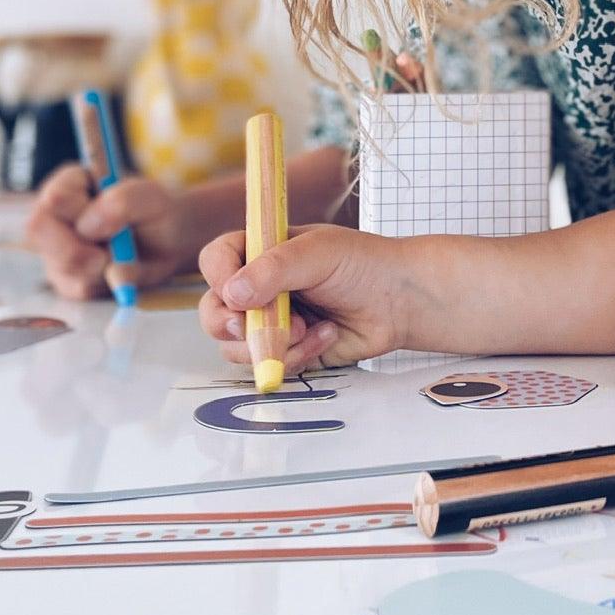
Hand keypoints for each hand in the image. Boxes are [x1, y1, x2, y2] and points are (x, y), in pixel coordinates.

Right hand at [23, 164, 187, 300]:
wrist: (172, 245)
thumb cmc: (157, 213)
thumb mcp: (152, 198)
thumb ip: (123, 202)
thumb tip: (87, 228)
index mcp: (71, 183)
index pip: (55, 197)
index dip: (80, 213)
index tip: (112, 222)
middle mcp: (55, 214)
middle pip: (39, 230)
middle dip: (77, 249)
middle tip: (107, 255)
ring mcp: (55, 247)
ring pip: (59, 265)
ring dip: (98, 268)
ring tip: (122, 255)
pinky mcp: (66, 278)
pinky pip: (75, 289)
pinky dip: (104, 285)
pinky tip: (118, 271)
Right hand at [199, 223, 409, 373]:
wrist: (401, 302)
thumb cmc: (363, 264)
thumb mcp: (319, 253)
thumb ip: (275, 270)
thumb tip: (232, 293)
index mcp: (262, 251)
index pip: (216, 260)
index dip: (217, 275)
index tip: (234, 290)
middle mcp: (259, 287)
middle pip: (214, 311)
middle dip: (231, 323)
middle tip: (250, 326)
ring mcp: (270, 321)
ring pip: (235, 346)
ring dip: (271, 341)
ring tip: (308, 326)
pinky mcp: (287, 350)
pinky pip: (269, 363)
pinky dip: (296, 354)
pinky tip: (325, 335)